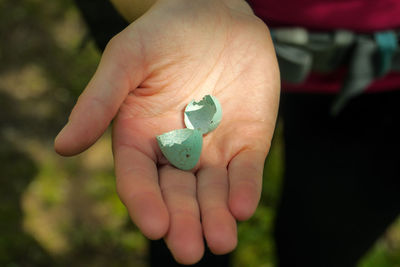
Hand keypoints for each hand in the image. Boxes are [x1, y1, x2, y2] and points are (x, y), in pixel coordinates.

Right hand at [55, 0, 279, 263]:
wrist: (217, 14)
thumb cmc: (165, 32)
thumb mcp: (128, 58)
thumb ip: (100, 100)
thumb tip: (63, 146)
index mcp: (140, 136)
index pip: (138, 178)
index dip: (144, 202)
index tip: (153, 225)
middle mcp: (175, 149)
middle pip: (176, 193)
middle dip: (183, 222)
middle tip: (189, 251)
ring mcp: (213, 148)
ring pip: (212, 190)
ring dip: (216, 216)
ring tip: (221, 241)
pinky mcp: (247, 140)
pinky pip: (246, 169)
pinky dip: (245, 189)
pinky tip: (243, 207)